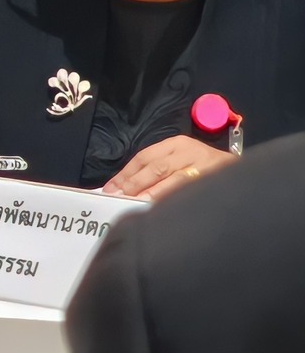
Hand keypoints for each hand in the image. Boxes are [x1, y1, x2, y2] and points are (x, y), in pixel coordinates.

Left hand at [102, 135, 236, 200]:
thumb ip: (157, 171)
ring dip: (152, 192)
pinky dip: (174, 199)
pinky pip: (190, 191)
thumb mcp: (180, 160)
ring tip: (134, 202)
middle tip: (116, 196)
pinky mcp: (215, 180)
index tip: (109, 188)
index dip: (125, 173)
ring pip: (173, 179)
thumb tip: (125, 188)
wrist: (244, 171)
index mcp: (176, 144)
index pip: (144, 158)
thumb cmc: (206, 167)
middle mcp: (188, 151)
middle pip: (156, 168)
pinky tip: (161, 208)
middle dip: (134, 183)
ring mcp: (203, 166)